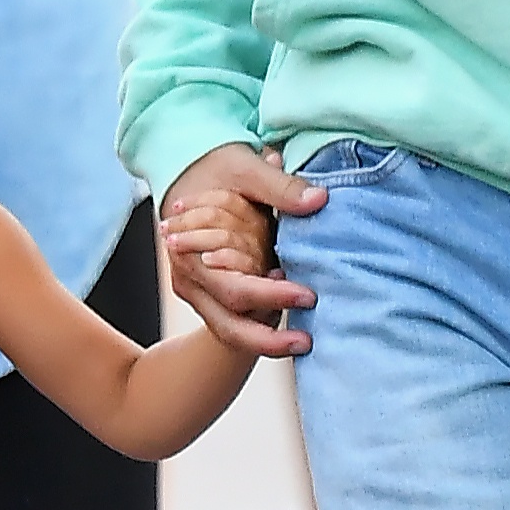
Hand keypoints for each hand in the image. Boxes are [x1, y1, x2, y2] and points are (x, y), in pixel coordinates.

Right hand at [160, 144, 322, 355]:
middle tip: (306, 340)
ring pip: (234, 334)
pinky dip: (264, 328)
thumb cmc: (216, 169)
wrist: (191, 171)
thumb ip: (280, 187)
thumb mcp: (245, 170)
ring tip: (304, 339)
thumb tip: (318, 199)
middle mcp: (192, 282)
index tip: (309, 295)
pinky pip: (240, 324)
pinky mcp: (216, 296)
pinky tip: (294, 325)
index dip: (272, 296)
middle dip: (269, 339)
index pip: (234, 290)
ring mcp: (201, 293)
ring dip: (268, 340)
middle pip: (230, 326)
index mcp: (191, 254)